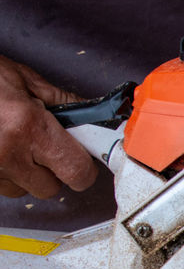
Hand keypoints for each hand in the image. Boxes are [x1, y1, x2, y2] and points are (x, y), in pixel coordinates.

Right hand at [0, 56, 96, 198]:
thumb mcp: (21, 78)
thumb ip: (61, 102)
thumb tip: (90, 117)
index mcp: (27, 126)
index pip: (76, 170)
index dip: (84, 167)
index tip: (82, 159)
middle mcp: (6, 151)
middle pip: (51, 188)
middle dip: (53, 170)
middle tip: (43, 146)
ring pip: (22, 190)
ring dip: (24, 173)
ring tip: (11, 141)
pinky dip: (2, 173)